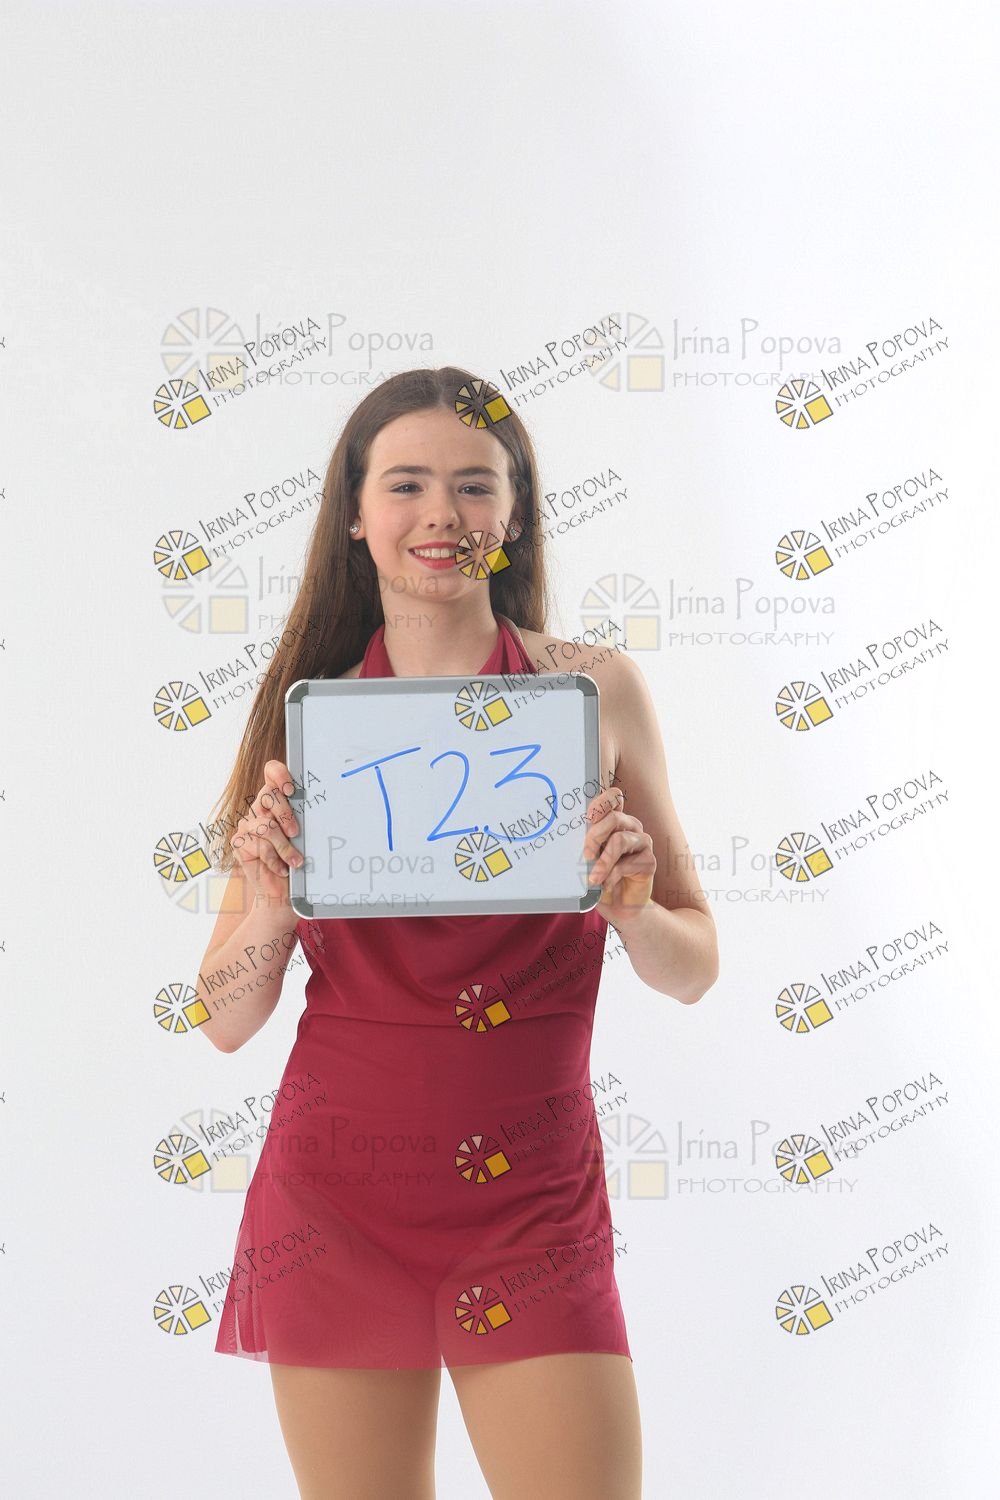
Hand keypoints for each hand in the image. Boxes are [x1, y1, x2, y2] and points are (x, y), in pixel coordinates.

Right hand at [231, 759, 302, 908]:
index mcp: (275, 800)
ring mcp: (247, 825)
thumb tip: (322, 810)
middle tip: (296, 832)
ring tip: (296, 861)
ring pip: (267, 826)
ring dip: (285, 847)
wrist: (282, 892)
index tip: (292, 790)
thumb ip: (305, 819)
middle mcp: (259, 808)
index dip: (279, 774)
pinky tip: (282, 869)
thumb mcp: (305, 837)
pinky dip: (275, 860)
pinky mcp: (239, 843)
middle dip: (286, 814)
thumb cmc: (296, 861)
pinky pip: (260, 846)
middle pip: (269, 795)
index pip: (271, 772)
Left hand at [580, 787, 655, 925]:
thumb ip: (586, 843)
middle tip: (586, 855)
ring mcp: (642, 843)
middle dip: (595, 836)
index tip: (588, 816)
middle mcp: (631, 827)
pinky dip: (611, 877)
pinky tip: (605, 885)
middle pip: (614, 818)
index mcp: (615, 820)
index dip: (602, 802)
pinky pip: (627, 864)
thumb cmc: (601, 876)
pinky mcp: (649, 861)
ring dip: (603, 862)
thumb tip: (571, 838)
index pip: (614, 797)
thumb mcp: (589, 857)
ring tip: (593, 878)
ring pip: (620, 840)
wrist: (619, 905)